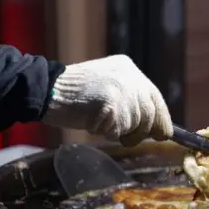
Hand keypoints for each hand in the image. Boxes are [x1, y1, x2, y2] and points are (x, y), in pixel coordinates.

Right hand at [44, 54, 172, 145]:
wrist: (46, 89)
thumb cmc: (73, 95)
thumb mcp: (106, 87)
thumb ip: (129, 99)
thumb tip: (154, 126)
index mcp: (128, 68)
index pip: (155, 97)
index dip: (161, 118)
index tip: (162, 134)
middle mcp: (130, 76)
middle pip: (150, 114)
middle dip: (142, 132)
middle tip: (127, 139)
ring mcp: (121, 88)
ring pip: (136, 124)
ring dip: (120, 132)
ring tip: (100, 123)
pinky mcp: (111, 102)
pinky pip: (118, 130)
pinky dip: (106, 133)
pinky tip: (92, 123)